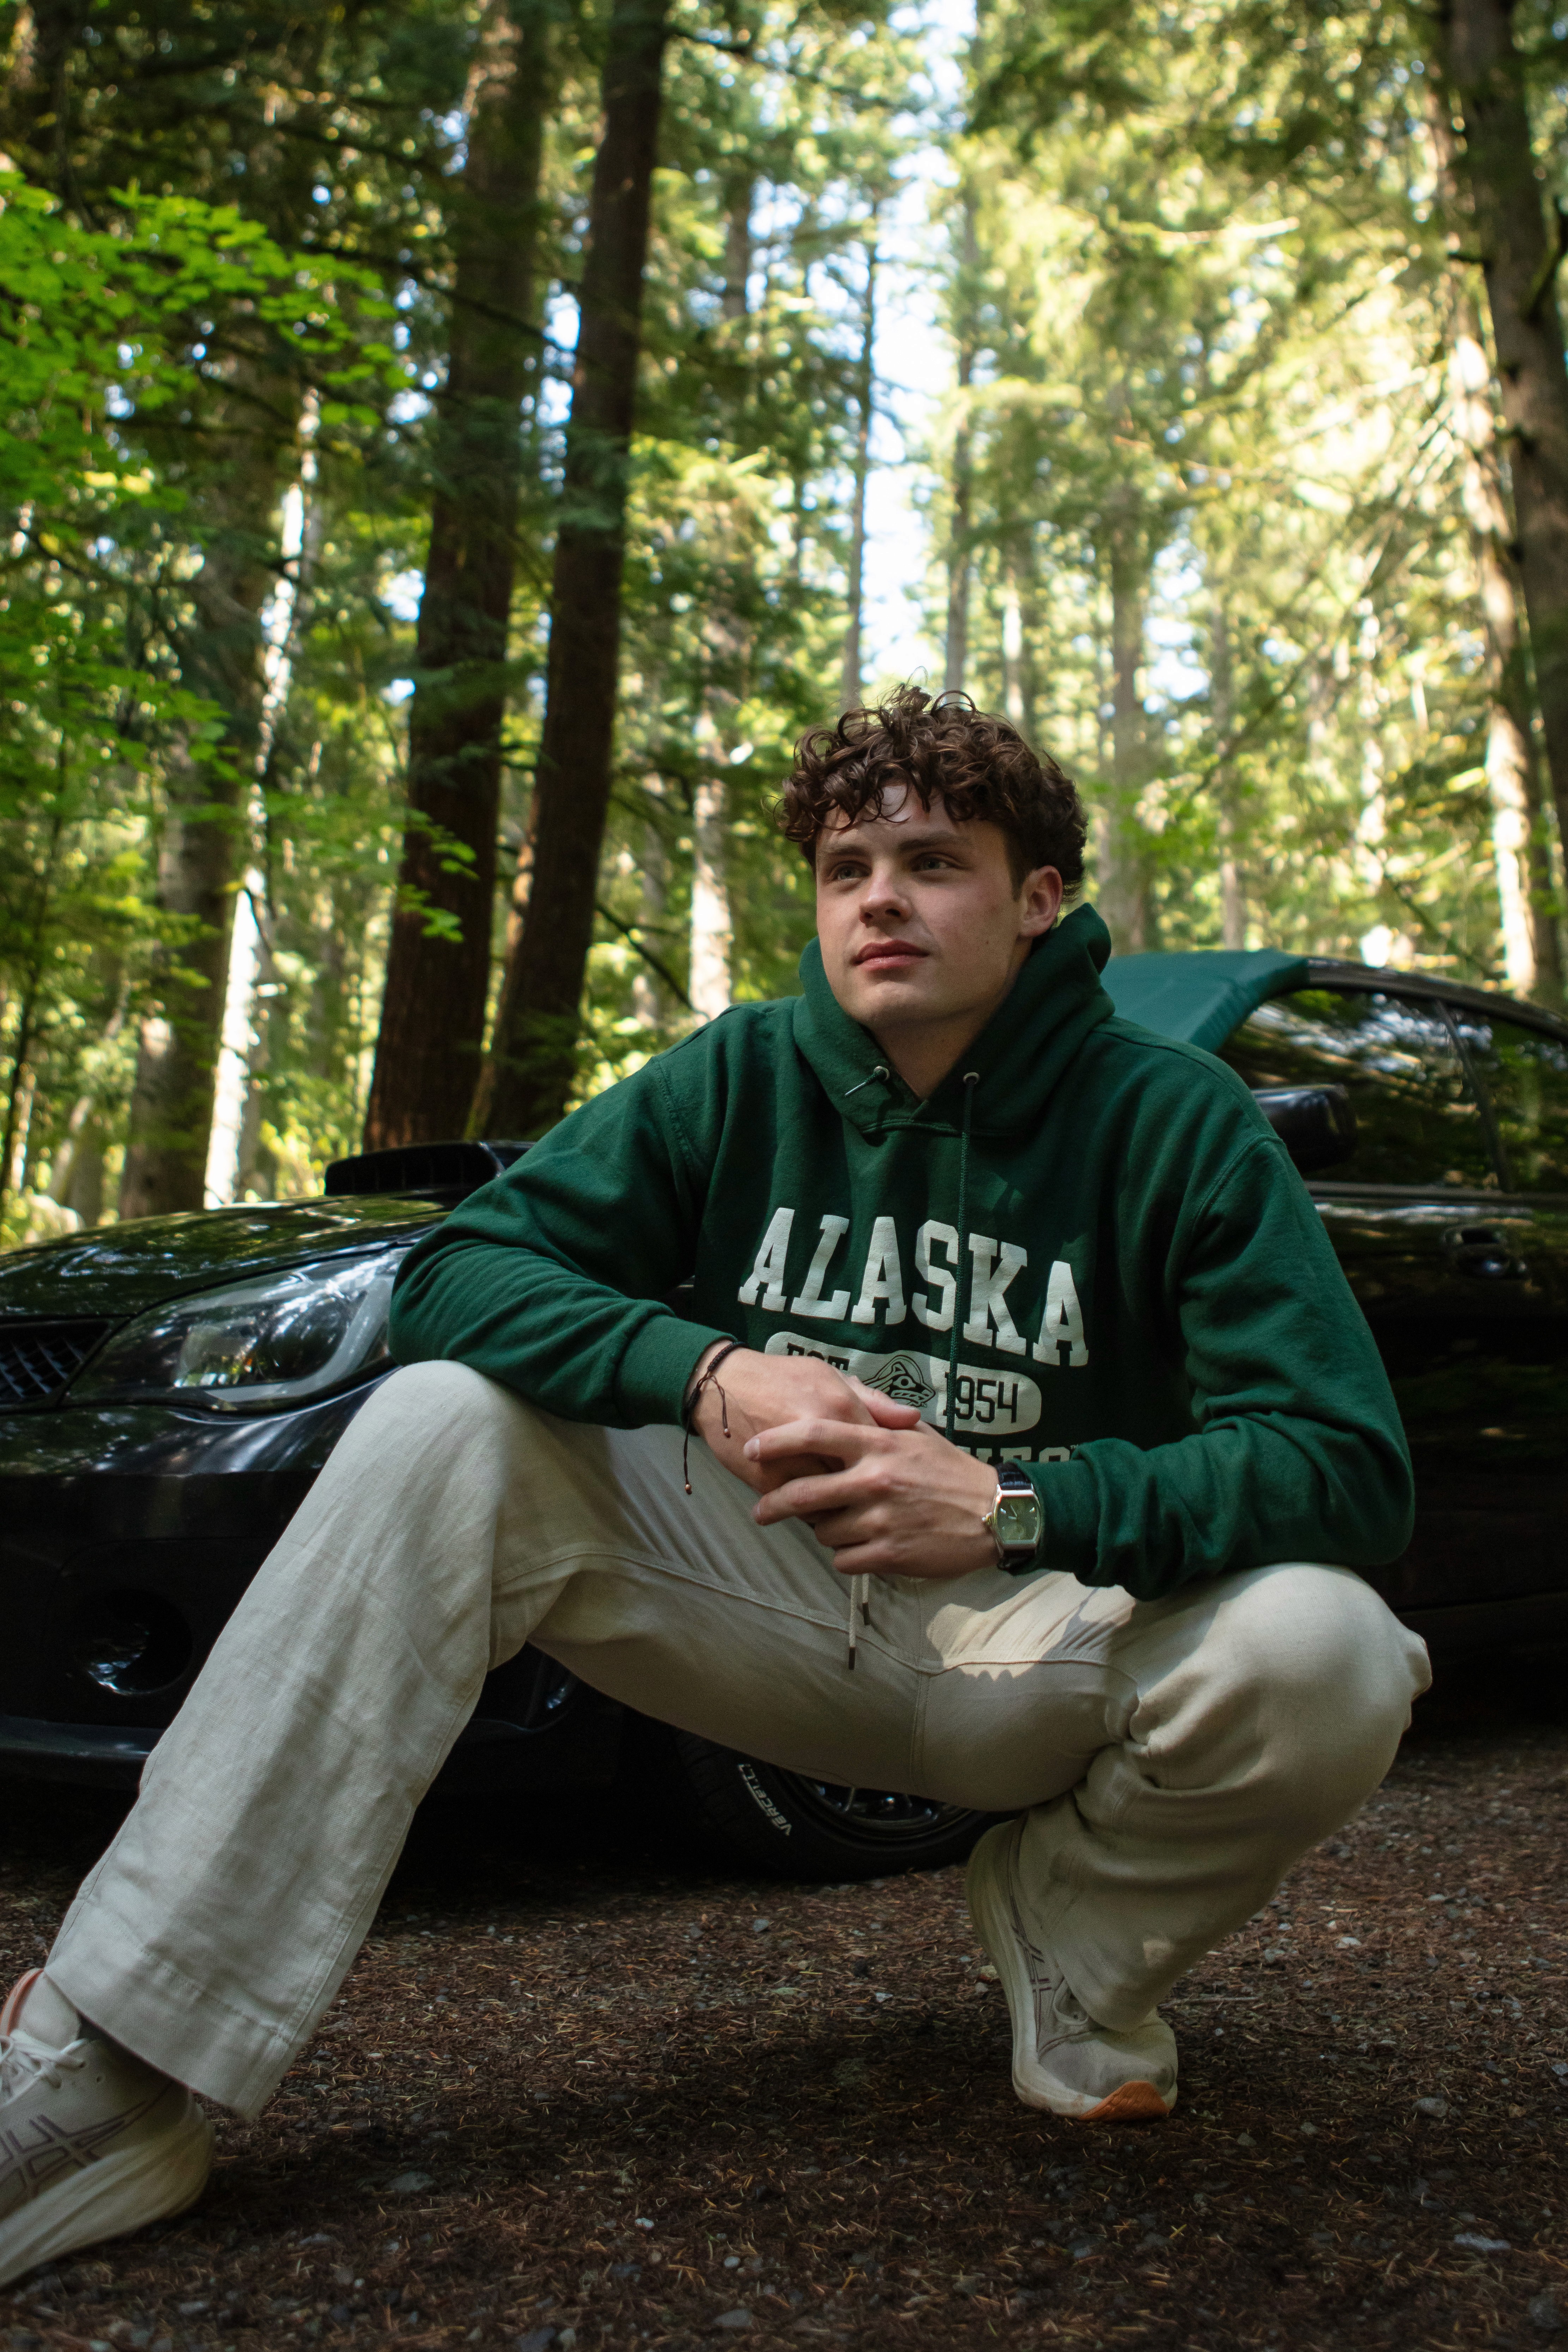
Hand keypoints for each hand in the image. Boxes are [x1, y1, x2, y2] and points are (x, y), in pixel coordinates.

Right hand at [688, 1345, 921, 1495]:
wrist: (721, 1386)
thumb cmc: (781, 1377)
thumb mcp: (828, 1376)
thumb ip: (872, 1401)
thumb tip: (913, 1419)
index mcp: (841, 1407)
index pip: (882, 1450)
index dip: (889, 1468)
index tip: (893, 1479)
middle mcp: (821, 1437)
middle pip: (858, 1483)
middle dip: (867, 1497)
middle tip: (876, 1504)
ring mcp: (792, 1461)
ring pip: (831, 1504)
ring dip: (839, 1511)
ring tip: (845, 1510)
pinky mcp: (767, 1481)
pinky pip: (800, 1512)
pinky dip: (810, 1514)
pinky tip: (814, 1508)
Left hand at [746, 1413, 1001, 1580]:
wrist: (995, 1514)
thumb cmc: (951, 1471)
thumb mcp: (916, 1435)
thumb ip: (878, 1420)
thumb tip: (843, 1397)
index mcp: (878, 1445)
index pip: (813, 1435)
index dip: (775, 1441)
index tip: (751, 1449)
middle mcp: (874, 1479)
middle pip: (802, 1493)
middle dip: (773, 1505)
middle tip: (760, 1512)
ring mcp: (880, 1519)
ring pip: (822, 1531)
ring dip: (825, 1531)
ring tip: (844, 1526)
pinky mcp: (888, 1553)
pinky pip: (843, 1560)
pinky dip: (846, 1556)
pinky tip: (864, 1547)